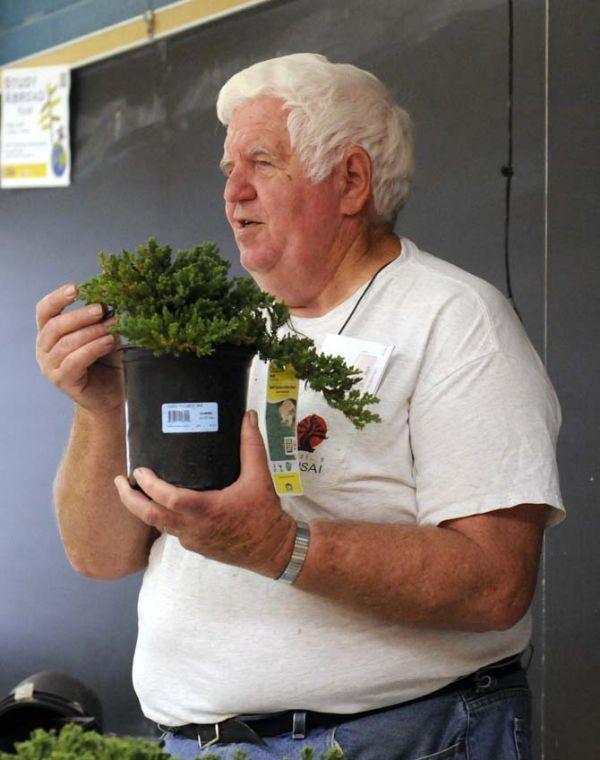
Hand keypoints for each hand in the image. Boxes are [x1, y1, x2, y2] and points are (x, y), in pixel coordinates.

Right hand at [36, 284, 123, 412]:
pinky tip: (109, 342)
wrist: (109, 396)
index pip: (45, 311)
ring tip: (112, 327)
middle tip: (101, 309)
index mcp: (49, 333)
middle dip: (80, 315)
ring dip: (91, 332)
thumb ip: (102, 321)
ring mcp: (50, 366)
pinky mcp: (62, 380)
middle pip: (55, 326)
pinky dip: (93, 348)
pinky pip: (75, 361)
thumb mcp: (103, 336)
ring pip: (66, 343)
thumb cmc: (104, 363)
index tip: (76, 288)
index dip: (58, 298)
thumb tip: (111, 299)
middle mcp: (44, 348)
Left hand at [114, 411, 295, 576]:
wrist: (273, 550)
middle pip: (151, 517)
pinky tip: (159, 503)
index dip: (149, 486)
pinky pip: (170, 531)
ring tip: (131, 489)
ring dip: (142, 508)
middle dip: (130, 500)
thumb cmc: (265, 515)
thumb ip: (252, 445)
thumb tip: (249, 417)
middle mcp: (194, 529)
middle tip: (119, 482)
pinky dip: (160, 516)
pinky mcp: (195, 546)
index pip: (169, 499)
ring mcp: (192, 540)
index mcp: (207, 511)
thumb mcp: (260, 477)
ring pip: (158, 525)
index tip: (138, 471)